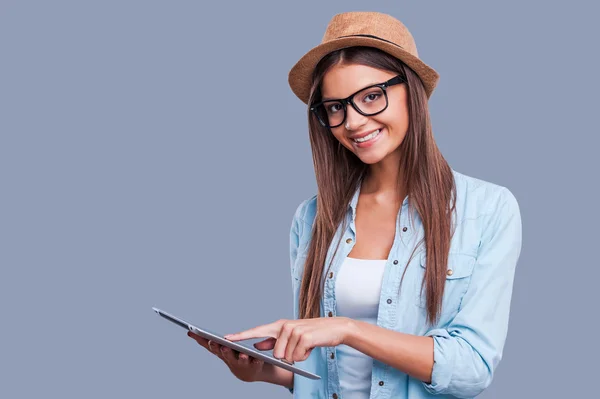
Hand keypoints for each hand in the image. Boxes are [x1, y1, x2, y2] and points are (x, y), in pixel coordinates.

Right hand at [187, 331, 266, 382]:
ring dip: (241, 357)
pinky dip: (255, 361)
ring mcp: (242, 363)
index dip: (204, 342)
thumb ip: (206, 341)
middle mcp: (230, 359)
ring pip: (241, 360)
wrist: (250, 371)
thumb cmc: (233, 357)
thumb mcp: (219, 349)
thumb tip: (189, 334)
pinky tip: (257, 357)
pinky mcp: (255, 365)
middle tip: (219, 344)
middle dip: (223, 350)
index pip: (211, 347)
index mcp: (222, 353)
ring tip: (242, 354)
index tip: (201, 337)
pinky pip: (256, 362)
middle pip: (226, 354)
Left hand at [224, 317, 354, 363]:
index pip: (256, 331)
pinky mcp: (304, 337)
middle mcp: (284, 326)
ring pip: (286, 357)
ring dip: (297, 356)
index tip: (226, 338)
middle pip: (275, 354)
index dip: (241, 336)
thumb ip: (273, 341)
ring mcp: (294, 330)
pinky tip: (311, 347)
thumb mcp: (291, 336)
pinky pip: (298, 357)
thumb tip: (256, 347)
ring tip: (306, 347)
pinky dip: (305, 356)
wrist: (335, 328)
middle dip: (287, 357)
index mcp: (279, 325)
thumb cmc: (312, 335)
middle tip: (299, 348)